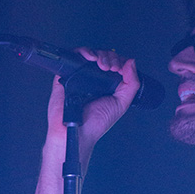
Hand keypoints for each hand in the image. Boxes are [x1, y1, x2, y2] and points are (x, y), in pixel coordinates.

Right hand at [34, 48, 140, 193]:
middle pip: (100, 56)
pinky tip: (88, 60)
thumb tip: (131, 64)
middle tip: (110, 65)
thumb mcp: (119, 107)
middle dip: (108, 56)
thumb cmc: (93, 127)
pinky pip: (69, 60)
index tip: (121, 67)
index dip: (117, 61)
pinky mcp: (62, 80)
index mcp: (103, 88)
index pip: (112, 65)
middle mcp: (89, 81)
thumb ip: (129, 87)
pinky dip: (80, 55)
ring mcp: (75, 79)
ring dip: (97, 54)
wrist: (73, 139)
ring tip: (101, 63)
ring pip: (85, 54)